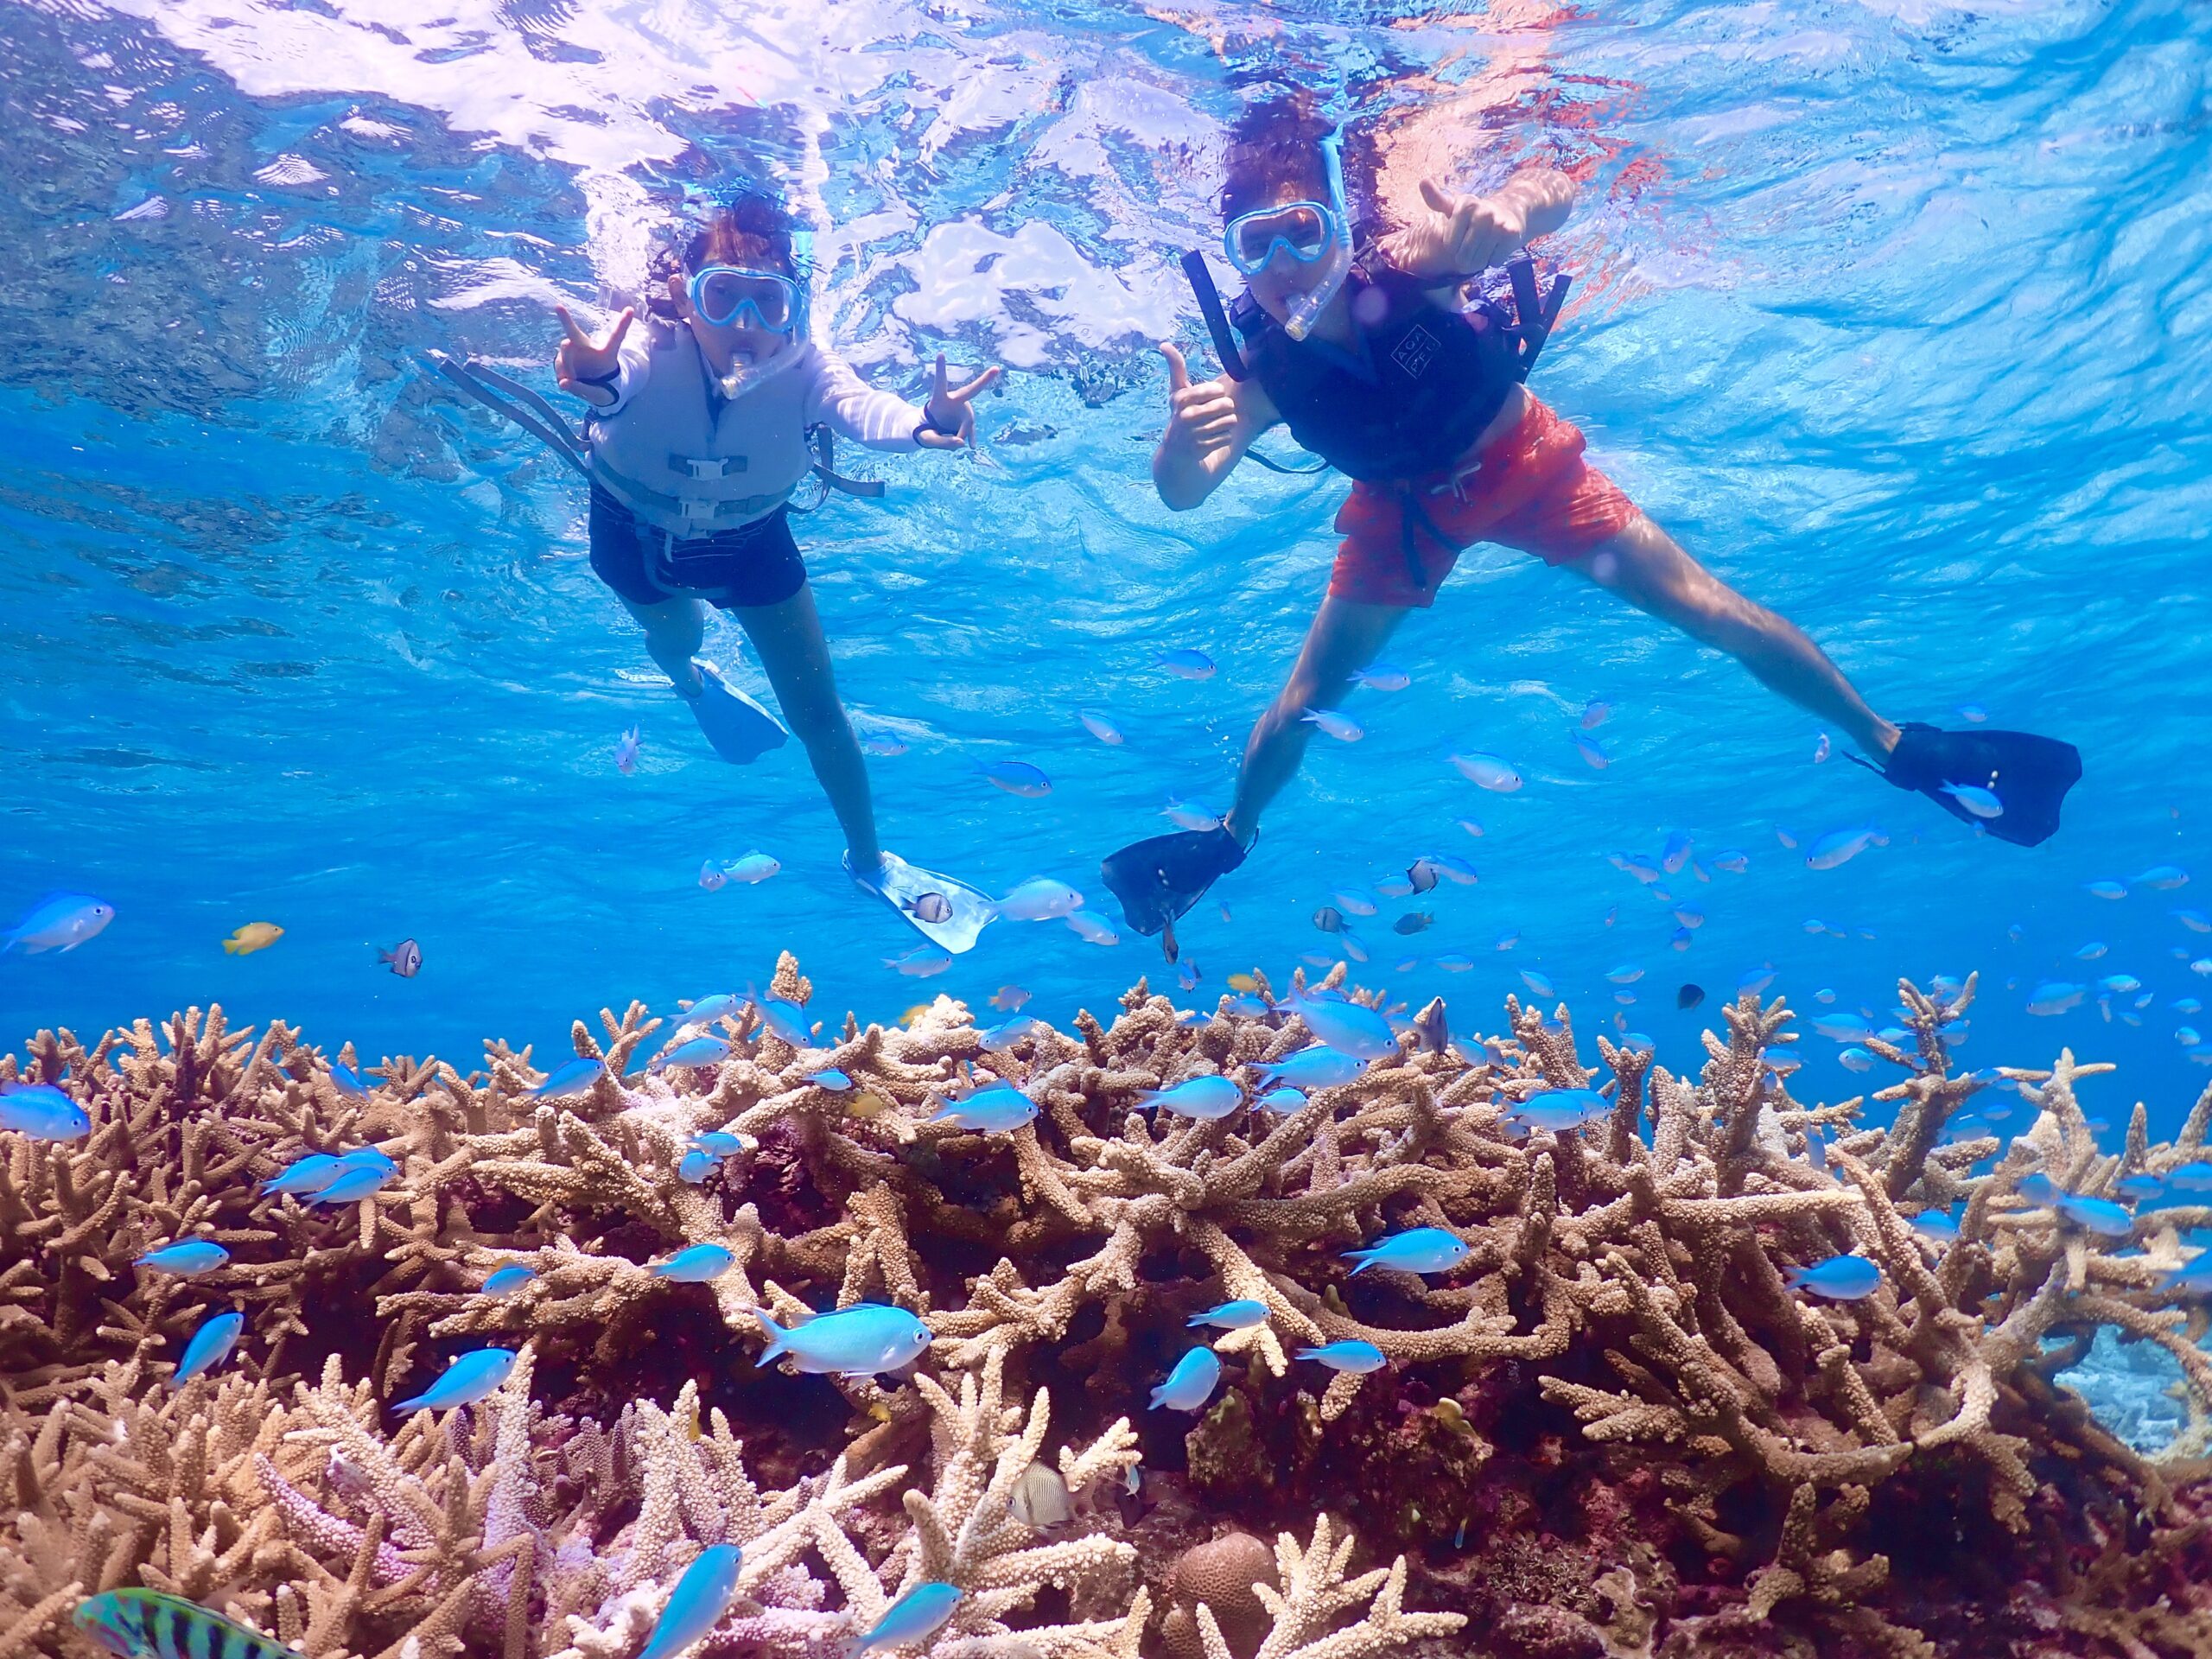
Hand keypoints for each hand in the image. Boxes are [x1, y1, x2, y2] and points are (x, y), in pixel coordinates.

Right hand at [554, 303, 634, 395]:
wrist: (591, 388)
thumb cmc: (600, 387)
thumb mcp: (598, 394)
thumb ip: (582, 389)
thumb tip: (563, 382)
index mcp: (606, 353)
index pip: (616, 338)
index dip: (623, 324)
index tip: (631, 309)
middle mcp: (587, 347)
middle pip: (575, 333)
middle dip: (565, 319)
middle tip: (557, 306)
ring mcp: (573, 351)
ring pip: (565, 355)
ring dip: (568, 366)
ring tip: (574, 379)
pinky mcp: (561, 358)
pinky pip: (559, 367)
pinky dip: (564, 376)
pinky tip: (570, 380)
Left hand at [918, 353, 999, 448]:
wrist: (930, 431)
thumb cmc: (924, 430)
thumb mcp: (927, 439)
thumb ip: (941, 442)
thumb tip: (961, 443)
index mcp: (940, 399)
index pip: (940, 382)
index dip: (941, 369)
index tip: (940, 353)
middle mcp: (955, 401)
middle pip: (972, 391)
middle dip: (985, 380)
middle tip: (997, 368)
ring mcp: (964, 411)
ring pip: (967, 424)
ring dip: (960, 435)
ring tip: (950, 442)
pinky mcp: (968, 422)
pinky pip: (971, 432)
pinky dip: (969, 439)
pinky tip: (971, 446)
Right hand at [1158, 342, 1235, 465]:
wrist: (1175, 452)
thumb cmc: (1181, 414)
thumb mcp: (1177, 392)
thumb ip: (1176, 368)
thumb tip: (1164, 344)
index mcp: (1181, 399)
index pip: (1216, 389)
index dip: (1218, 392)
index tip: (1210, 396)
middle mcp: (1186, 417)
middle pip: (1227, 405)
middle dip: (1225, 408)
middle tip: (1213, 413)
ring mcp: (1194, 434)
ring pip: (1230, 421)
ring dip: (1226, 423)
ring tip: (1213, 425)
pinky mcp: (1203, 449)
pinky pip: (1228, 436)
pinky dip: (1224, 437)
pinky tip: (1211, 438)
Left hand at [1381, 179, 1529, 279]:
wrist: (1511, 212)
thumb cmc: (1476, 215)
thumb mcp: (1454, 207)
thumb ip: (1436, 199)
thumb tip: (1422, 181)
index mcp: (1464, 204)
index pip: (1449, 246)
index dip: (1455, 247)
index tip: (1463, 235)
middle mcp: (1482, 210)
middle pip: (1463, 256)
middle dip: (1467, 258)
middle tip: (1476, 244)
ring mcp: (1497, 221)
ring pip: (1479, 261)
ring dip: (1481, 260)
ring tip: (1487, 245)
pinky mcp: (1511, 233)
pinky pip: (1494, 261)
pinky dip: (1495, 260)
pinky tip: (1499, 246)